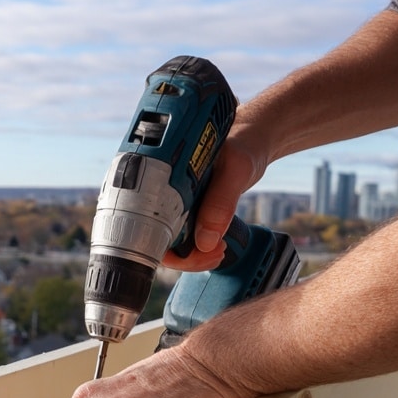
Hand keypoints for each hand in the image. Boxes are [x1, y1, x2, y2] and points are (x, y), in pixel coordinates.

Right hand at [162, 125, 268, 270]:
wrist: (253, 141)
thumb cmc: (243, 145)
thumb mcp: (237, 170)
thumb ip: (221, 203)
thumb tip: (204, 242)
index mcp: (164, 175)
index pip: (145, 220)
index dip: (164, 245)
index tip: (192, 251)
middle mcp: (165, 192)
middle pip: (155, 239)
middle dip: (183, 256)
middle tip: (213, 253)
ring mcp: (176, 204)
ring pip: (171, 244)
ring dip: (193, 256)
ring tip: (219, 250)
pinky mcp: (189, 213)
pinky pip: (185, 240)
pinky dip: (200, 251)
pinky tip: (217, 246)